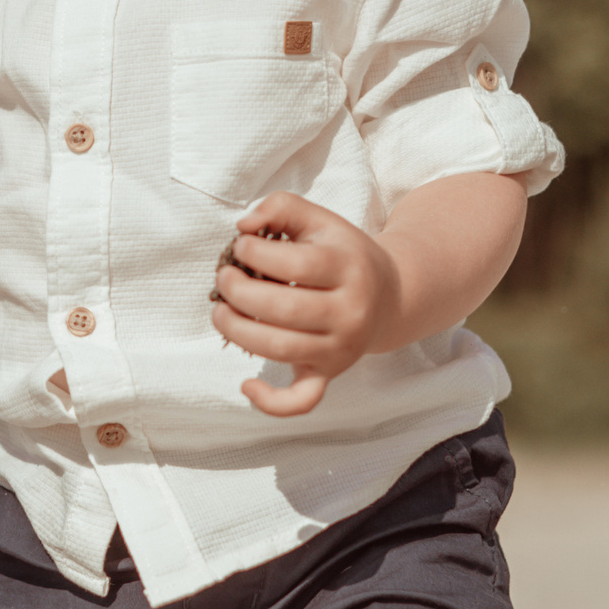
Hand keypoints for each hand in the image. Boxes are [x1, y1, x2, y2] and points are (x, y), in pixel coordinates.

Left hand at [210, 192, 402, 416]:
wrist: (388, 296)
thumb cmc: (342, 254)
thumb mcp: (319, 220)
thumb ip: (280, 207)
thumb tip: (244, 226)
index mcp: (350, 269)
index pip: (295, 264)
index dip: (255, 253)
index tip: (240, 247)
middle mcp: (350, 313)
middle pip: (283, 310)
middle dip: (238, 293)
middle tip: (223, 278)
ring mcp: (341, 349)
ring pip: (281, 350)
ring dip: (237, 331)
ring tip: (220, 311)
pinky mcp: (330, 374)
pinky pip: (303, 401)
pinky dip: (271, 402)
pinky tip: (247, 384)